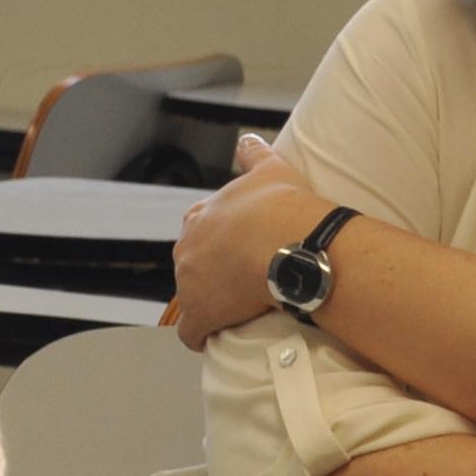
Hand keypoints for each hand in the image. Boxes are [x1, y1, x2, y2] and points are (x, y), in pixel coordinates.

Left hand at [170, 132, 336, 349]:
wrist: (288, 242)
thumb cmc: (282, 206)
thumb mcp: (270, 169)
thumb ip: (254, 153)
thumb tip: (246, 138)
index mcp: (201, 217)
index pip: (202, 234)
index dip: (222, 244)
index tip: (243, 252)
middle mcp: (187, 248)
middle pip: (195, 266)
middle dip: (214, 274)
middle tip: (248, 281)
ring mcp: (190, 283)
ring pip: (194, 297)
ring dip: (212, 304)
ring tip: (243, 309)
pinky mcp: (200, 314)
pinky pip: (193, 332)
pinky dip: (202, 335)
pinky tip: (216, 337)